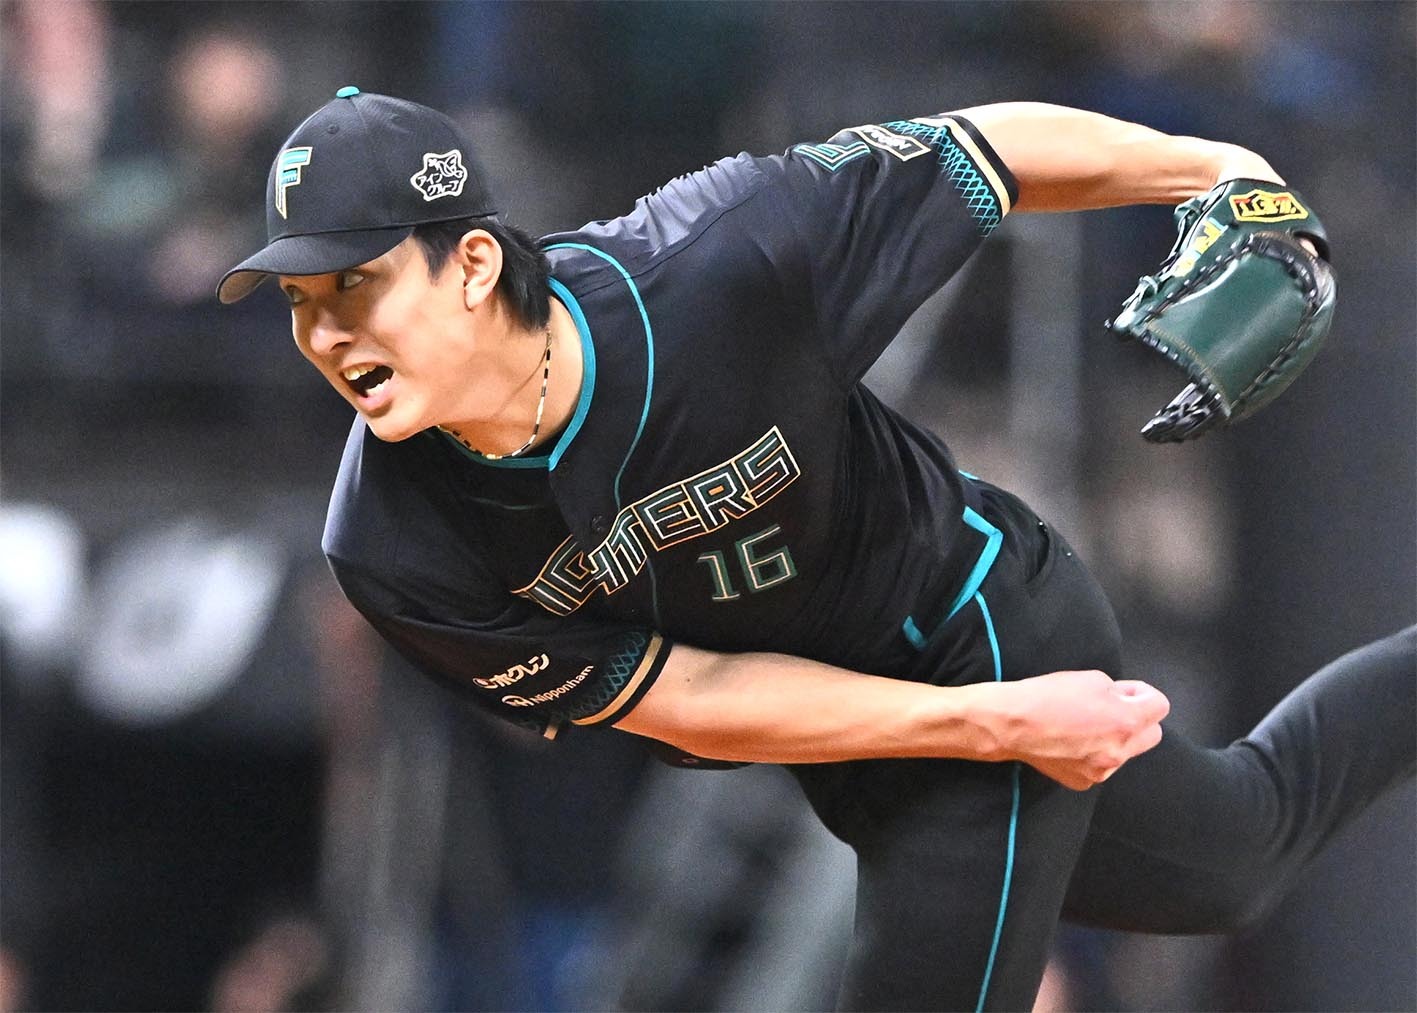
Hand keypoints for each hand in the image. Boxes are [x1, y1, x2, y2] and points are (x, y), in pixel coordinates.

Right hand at [989, 670, 1169, 789]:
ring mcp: (1103, 771)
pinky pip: (1102, 766)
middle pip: (1153, 735)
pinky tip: (1071, 744)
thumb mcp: (1090, 678)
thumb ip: (1119, 691)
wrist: (1012, 725)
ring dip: (1115, 739)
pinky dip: (1093, 755)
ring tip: (1084, 728)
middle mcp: (1120, 751)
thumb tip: (1128, 699)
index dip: (1143, 694)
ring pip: (1126, 753)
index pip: (1160, 706)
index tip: (1123, 692)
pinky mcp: (1085, 782)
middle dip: (1138, 720)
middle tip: (1111, 710)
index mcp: (1126, 721)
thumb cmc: (1048, 696)